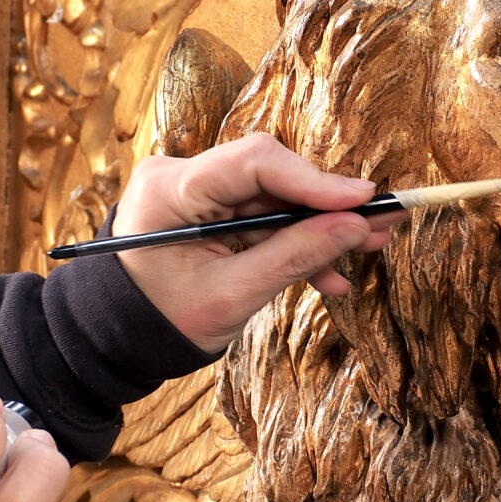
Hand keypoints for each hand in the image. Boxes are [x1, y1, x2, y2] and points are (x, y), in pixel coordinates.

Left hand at [114, 133, 403, 352]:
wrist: (116, 339)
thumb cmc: (158, 322)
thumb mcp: (229, 297)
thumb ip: (293, 257)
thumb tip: (355, 227)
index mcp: (170, 188)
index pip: (254, 162)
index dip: (314, 179)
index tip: (364, 198)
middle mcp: (183, 176)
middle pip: (272, 177)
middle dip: (328, 206)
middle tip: (384, 221)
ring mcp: (197, 192)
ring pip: (275, 199)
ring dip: (319, 228)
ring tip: (370, 247)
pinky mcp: (210, 210)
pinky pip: (262, 219)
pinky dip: (293, 244)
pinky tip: (329, 276)